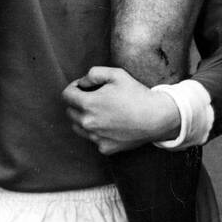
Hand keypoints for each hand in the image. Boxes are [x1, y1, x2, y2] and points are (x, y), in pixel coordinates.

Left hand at [62, 66, 179, 154]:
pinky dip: (97, 131)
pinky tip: (112, 124)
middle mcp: (87, 123)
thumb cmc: (136, 94)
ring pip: (77, 127)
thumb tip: (82, 82)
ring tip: (101, 111)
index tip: (85, 86)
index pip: (66, 95)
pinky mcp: (104, 148)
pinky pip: (93, 138)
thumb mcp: (117, 74)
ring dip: (83, 118)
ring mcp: (95, 138)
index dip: (74, 87)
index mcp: (88, 104)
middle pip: (69, 112)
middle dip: (78, 103)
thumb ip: (94, 73)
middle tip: (95, 98)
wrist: (155, 118)